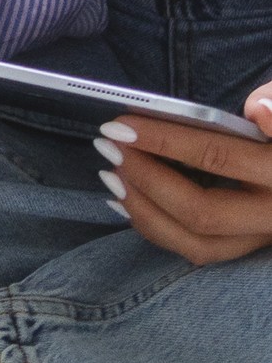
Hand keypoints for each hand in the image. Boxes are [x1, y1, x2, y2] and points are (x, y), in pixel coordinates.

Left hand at [97, 92, 271, 262]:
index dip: (166, 139)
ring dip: (145, 212)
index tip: (122, 122)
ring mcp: (262, 239)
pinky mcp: (248, 248)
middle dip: (146, 178)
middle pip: (202, 211)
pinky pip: (199, 252)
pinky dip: (157, 230)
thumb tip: (258, 111)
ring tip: (110, 176)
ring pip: (198, 245)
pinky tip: (126, 203)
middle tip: (106, 144)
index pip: (218, 156)